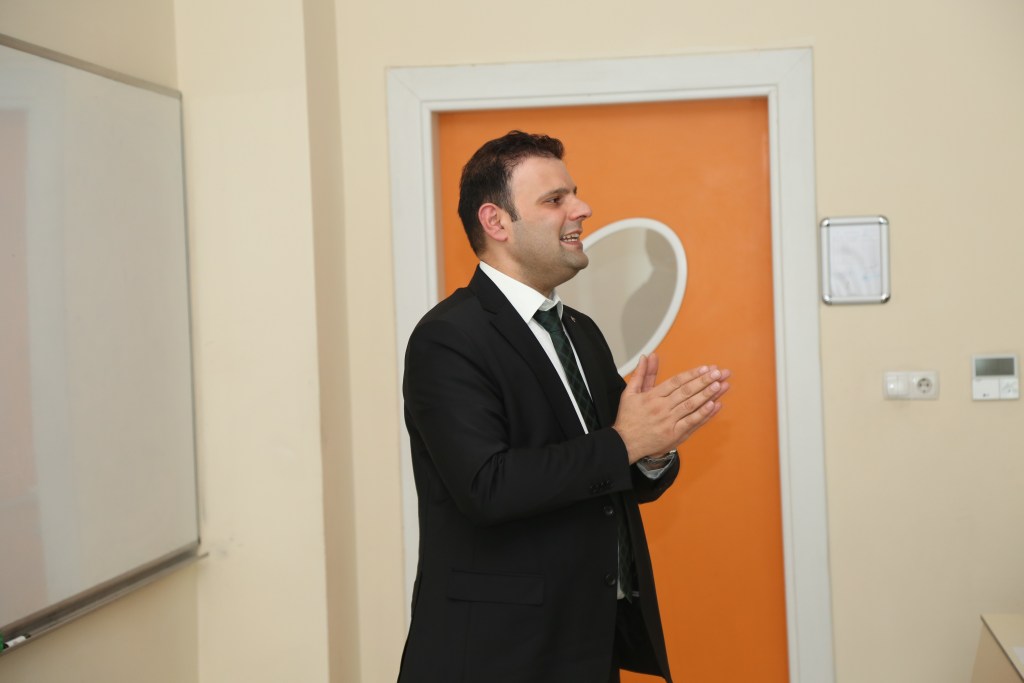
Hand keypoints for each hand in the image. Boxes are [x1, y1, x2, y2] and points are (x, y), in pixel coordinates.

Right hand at [613, 354, 730, 463]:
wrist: (625, 444)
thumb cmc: (628, 418)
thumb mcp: (630, 393)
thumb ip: (641, 373)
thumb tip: (647, 356)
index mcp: (651, 396)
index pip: (675, 382)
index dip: (692, 374)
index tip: (705, 368)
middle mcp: (661, 408)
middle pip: (686, 392)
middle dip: (704, 381)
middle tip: (719, 373)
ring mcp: (668, 422)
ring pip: (691, 405)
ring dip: (707, 395)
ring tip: (720, 385)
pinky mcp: (674, 435)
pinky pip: (691, 422)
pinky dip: (703, 414)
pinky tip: (714, 405)